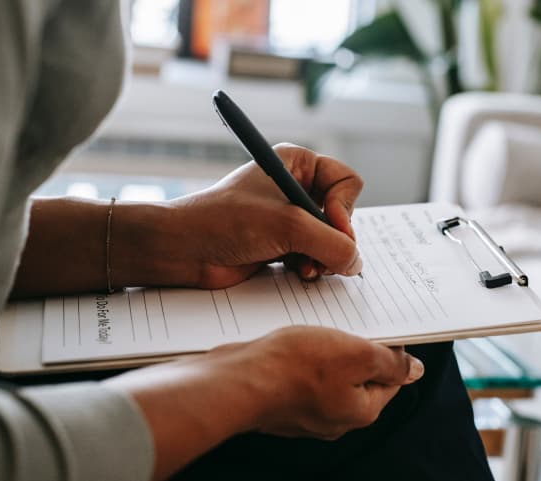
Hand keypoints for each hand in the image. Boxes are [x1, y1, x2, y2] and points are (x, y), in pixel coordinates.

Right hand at [106, 326, 423, 479]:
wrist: (235, 381)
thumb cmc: (292, 368)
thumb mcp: (356, 354)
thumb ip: (390, 363)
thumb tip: (414, 371)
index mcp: (361, 411)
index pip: (391, 379)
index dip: (390, 350)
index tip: (380, 329)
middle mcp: (335, 418)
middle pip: (359, 377)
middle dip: (355, 349)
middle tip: (345, 325)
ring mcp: (306, 413)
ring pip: (329, 375)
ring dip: (326, 350)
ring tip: (315, 331)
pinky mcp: (282, 402)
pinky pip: (302, 377)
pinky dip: (301, 358)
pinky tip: (292, 343)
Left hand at [165, 144, 363, 287]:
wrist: (184, 249)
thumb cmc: (226, 221)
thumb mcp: (288, 226)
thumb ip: (332, 244)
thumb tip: (356, 263)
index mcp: (297, 163)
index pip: (347, 182)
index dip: (345, 208)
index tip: (333, 227)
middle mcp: (296, 187)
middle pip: (343, 214)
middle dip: (334, 239)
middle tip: (322, 255)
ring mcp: (289, 217)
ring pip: (331, 239)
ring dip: (323, 257)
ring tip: (307, 268)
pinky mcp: (282, 243)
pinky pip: (315, 255)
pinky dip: (312, 266)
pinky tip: (298, 272)